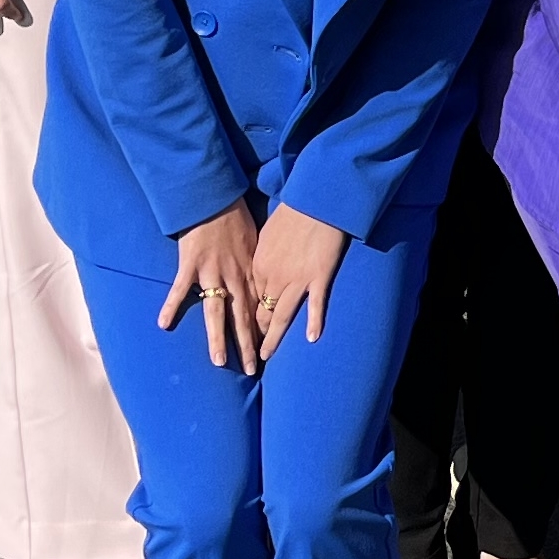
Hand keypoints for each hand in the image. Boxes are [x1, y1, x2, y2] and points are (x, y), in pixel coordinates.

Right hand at [160, 204, 263, 372]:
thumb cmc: (236, 220)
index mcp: (249, 274)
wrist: (216, 199)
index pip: (258, 310)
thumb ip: (255, 269)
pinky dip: (172, 305)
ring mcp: (211, 272)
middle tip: (253, 370)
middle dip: (247, 345)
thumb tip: (262, 289)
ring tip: (220, 362)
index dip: (262, 332)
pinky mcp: (191, 264)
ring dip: (218, 338)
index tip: (266, 353)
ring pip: (216, 312)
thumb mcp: (255, 245)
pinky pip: (180, 289)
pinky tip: (163, 324)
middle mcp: (233, 277)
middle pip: (242, 318)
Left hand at [250, 205, 348, 357]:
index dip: (244, 320)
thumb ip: (262, 256)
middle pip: (259, 313)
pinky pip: (315, 305)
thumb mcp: (267, 234)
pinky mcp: (318, 277)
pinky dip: (314, 322)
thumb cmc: (291, 213)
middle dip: (250, 337)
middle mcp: (273, 277)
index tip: (240, 335)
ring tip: (264, 358)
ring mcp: (296, 279)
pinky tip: (311, 338)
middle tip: (244, 357)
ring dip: (271, 340)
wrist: (314, 200)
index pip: (247, 301)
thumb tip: (257, 267)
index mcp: (257, 266)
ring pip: (280, 316)